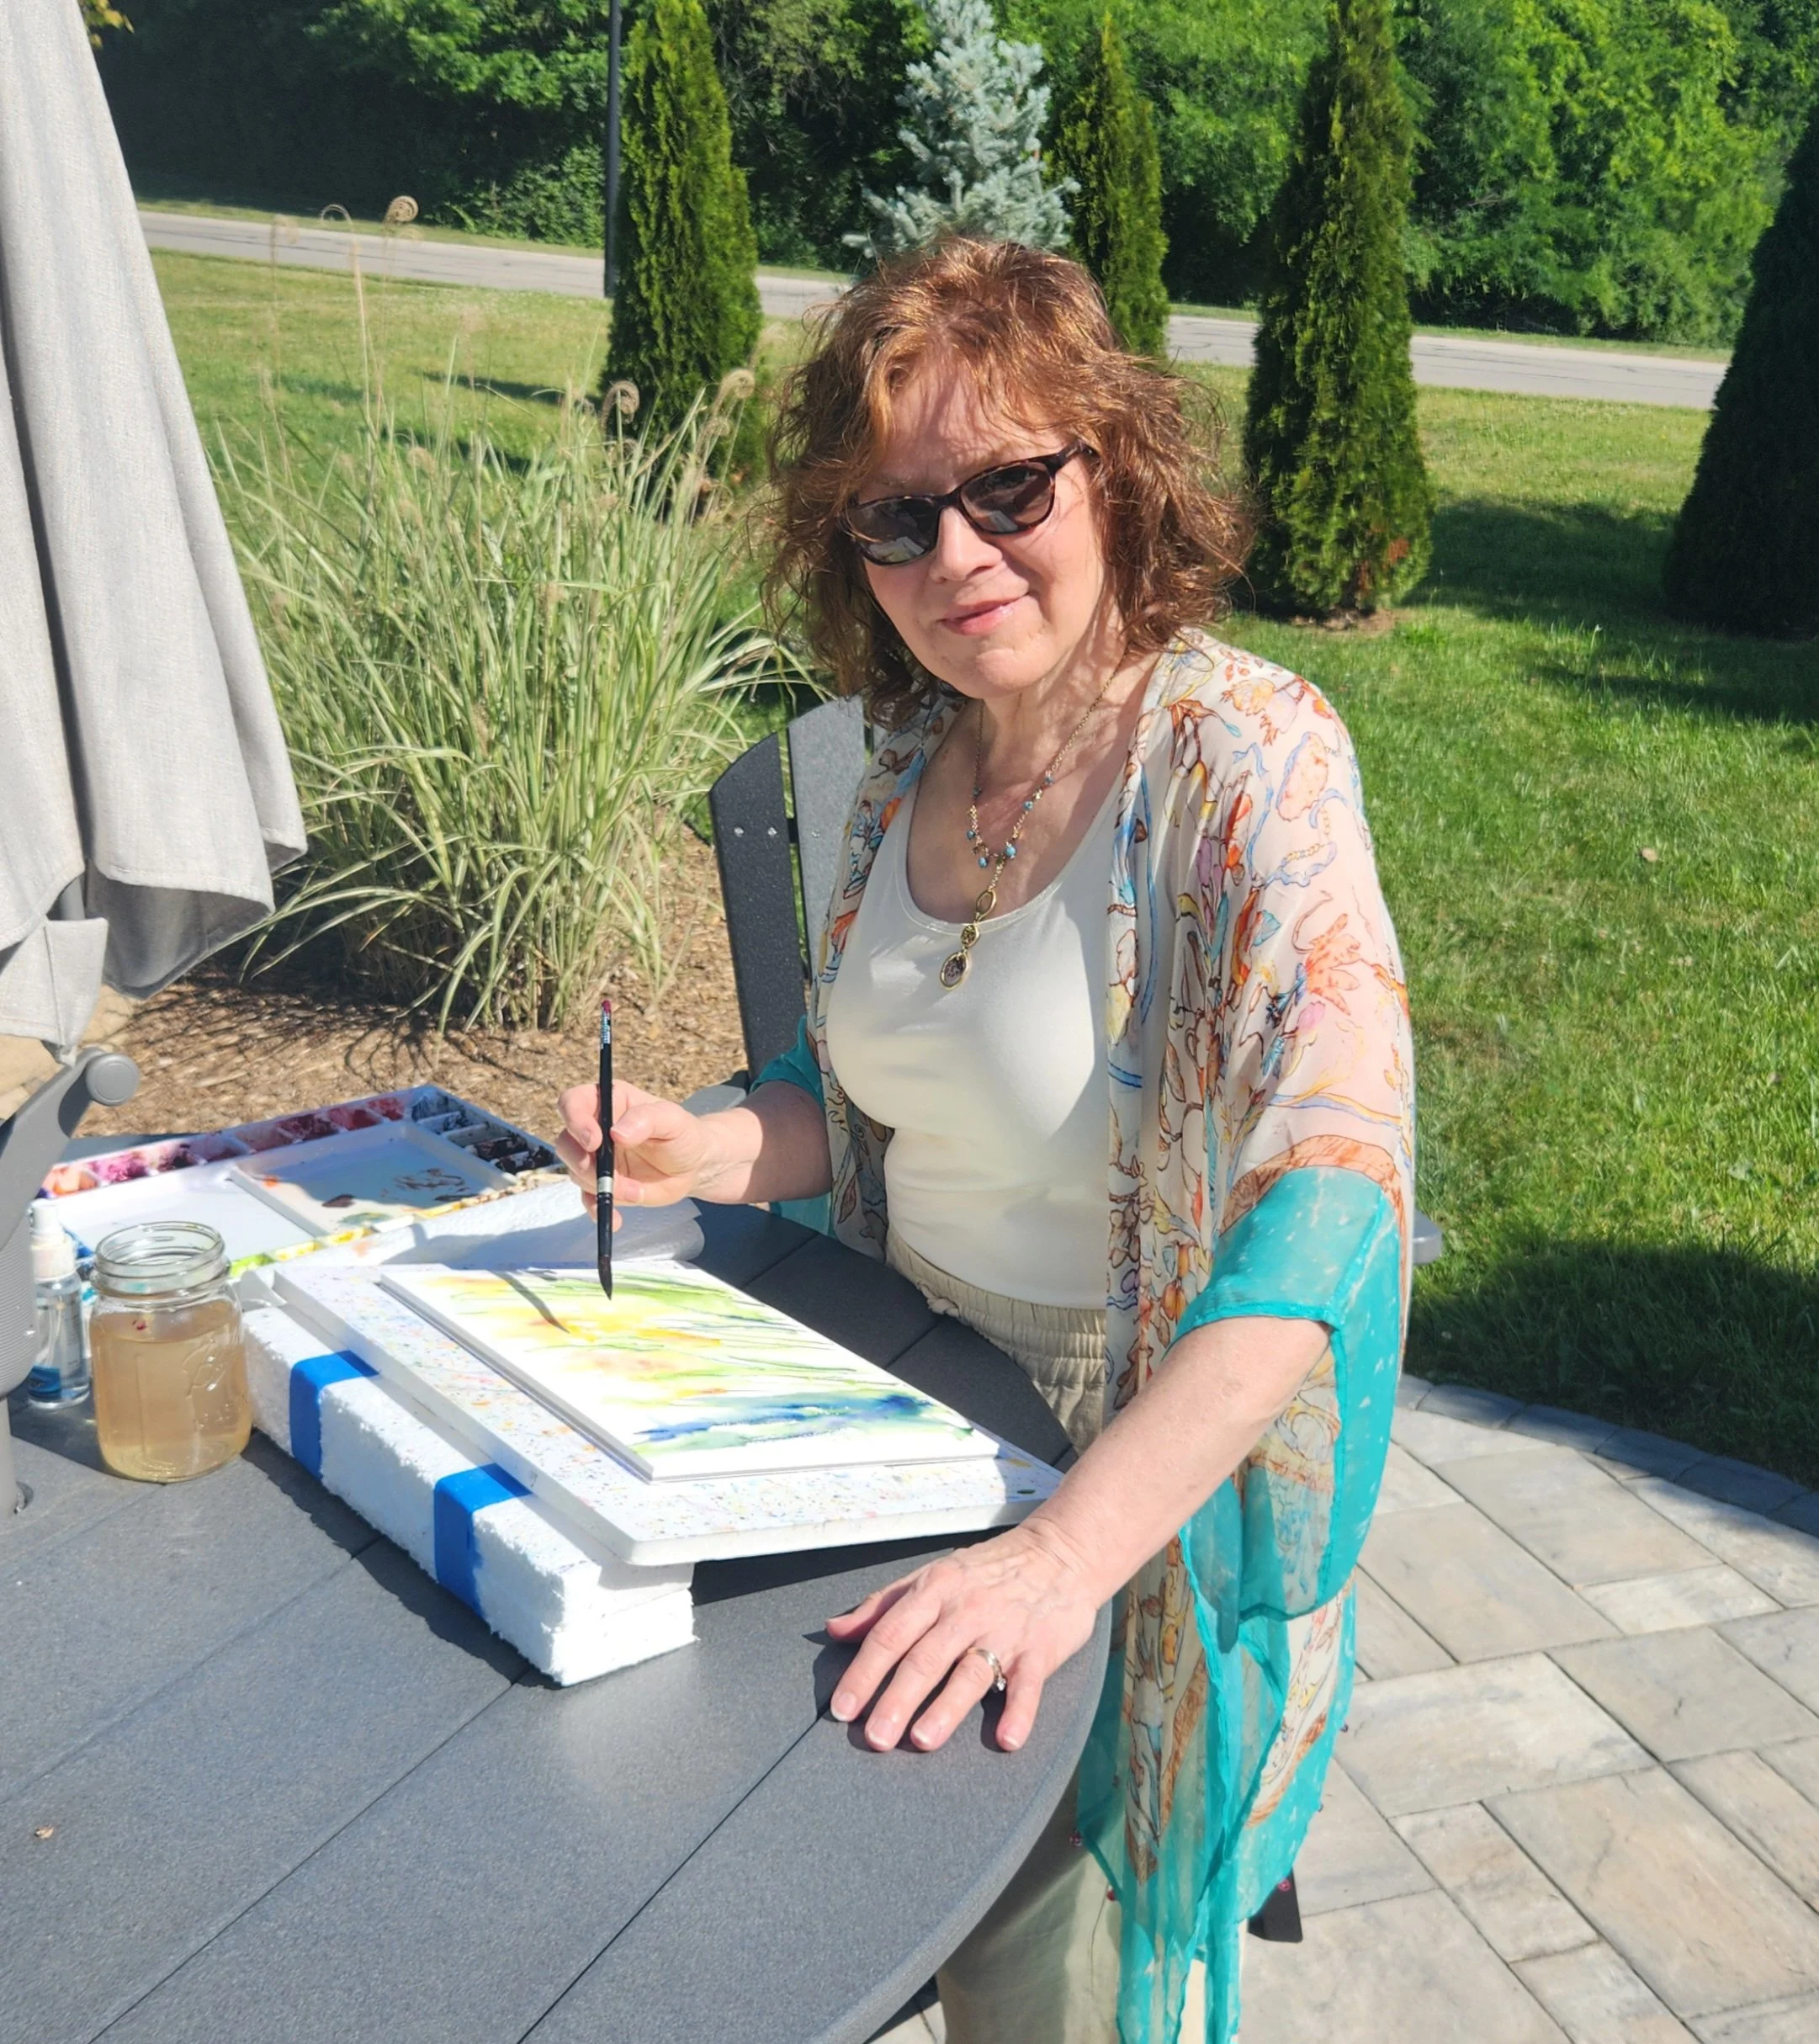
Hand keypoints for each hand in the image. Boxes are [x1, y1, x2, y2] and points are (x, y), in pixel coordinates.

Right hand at [553, 1079, 723, 1219]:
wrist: (693, 1166)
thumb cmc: (682, 1134)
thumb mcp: (672, 1120)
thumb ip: (646, 1119)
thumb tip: (617, 1133)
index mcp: (609, 1101)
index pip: (573, 1102)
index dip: (575, 1120)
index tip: (593, 1141)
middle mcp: (595, 1127)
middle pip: (566, 1142)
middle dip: (582, 1162)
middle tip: (608, 1176)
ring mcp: (596, 1158)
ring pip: (576, 1172)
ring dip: (602, 1186)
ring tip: (638, 1192)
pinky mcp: (602, 1183)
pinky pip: (588, 1198)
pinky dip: (598, 1209)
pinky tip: (616, 1220)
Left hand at [825, 1519, 1102, 1753]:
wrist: (1060, 1552)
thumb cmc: (987, 1570)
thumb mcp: (931, 1576)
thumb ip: (881, 1605)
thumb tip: (834, 1630)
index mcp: (934, 1590)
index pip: (890, 1633)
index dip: (863, 1672)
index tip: (841, 1709)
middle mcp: (965, 1610)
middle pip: (924, 1658)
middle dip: (896, 1699)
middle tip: (874, 1738)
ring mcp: (1004, 1631)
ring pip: (970, 1672)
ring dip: (947, 1708)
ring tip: (923, 1740)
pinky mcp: (1041, 1649)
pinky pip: (1029, 1684)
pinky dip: (1020, 1711)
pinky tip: (1007, 1738)